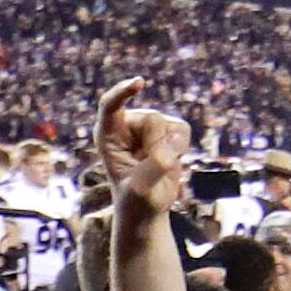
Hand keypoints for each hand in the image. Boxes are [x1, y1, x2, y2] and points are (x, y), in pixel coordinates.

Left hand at [95, 80, 190, 215]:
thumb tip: (173, 145)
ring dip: (171, 149)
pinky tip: (170, 160)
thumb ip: (155, 166)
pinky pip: (183, 129)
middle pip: (152, 119)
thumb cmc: (136, 199)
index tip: (139, 83)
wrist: (147, 207)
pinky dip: (182, 148)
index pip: (110, 105)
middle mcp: (126, 125)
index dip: (123, 92)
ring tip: (157, 167)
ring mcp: (147, 125)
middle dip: (158, 145)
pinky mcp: (167, 129)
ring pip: (170, 124)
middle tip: (150, 169)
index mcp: (107, 135)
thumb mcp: (140, 188)